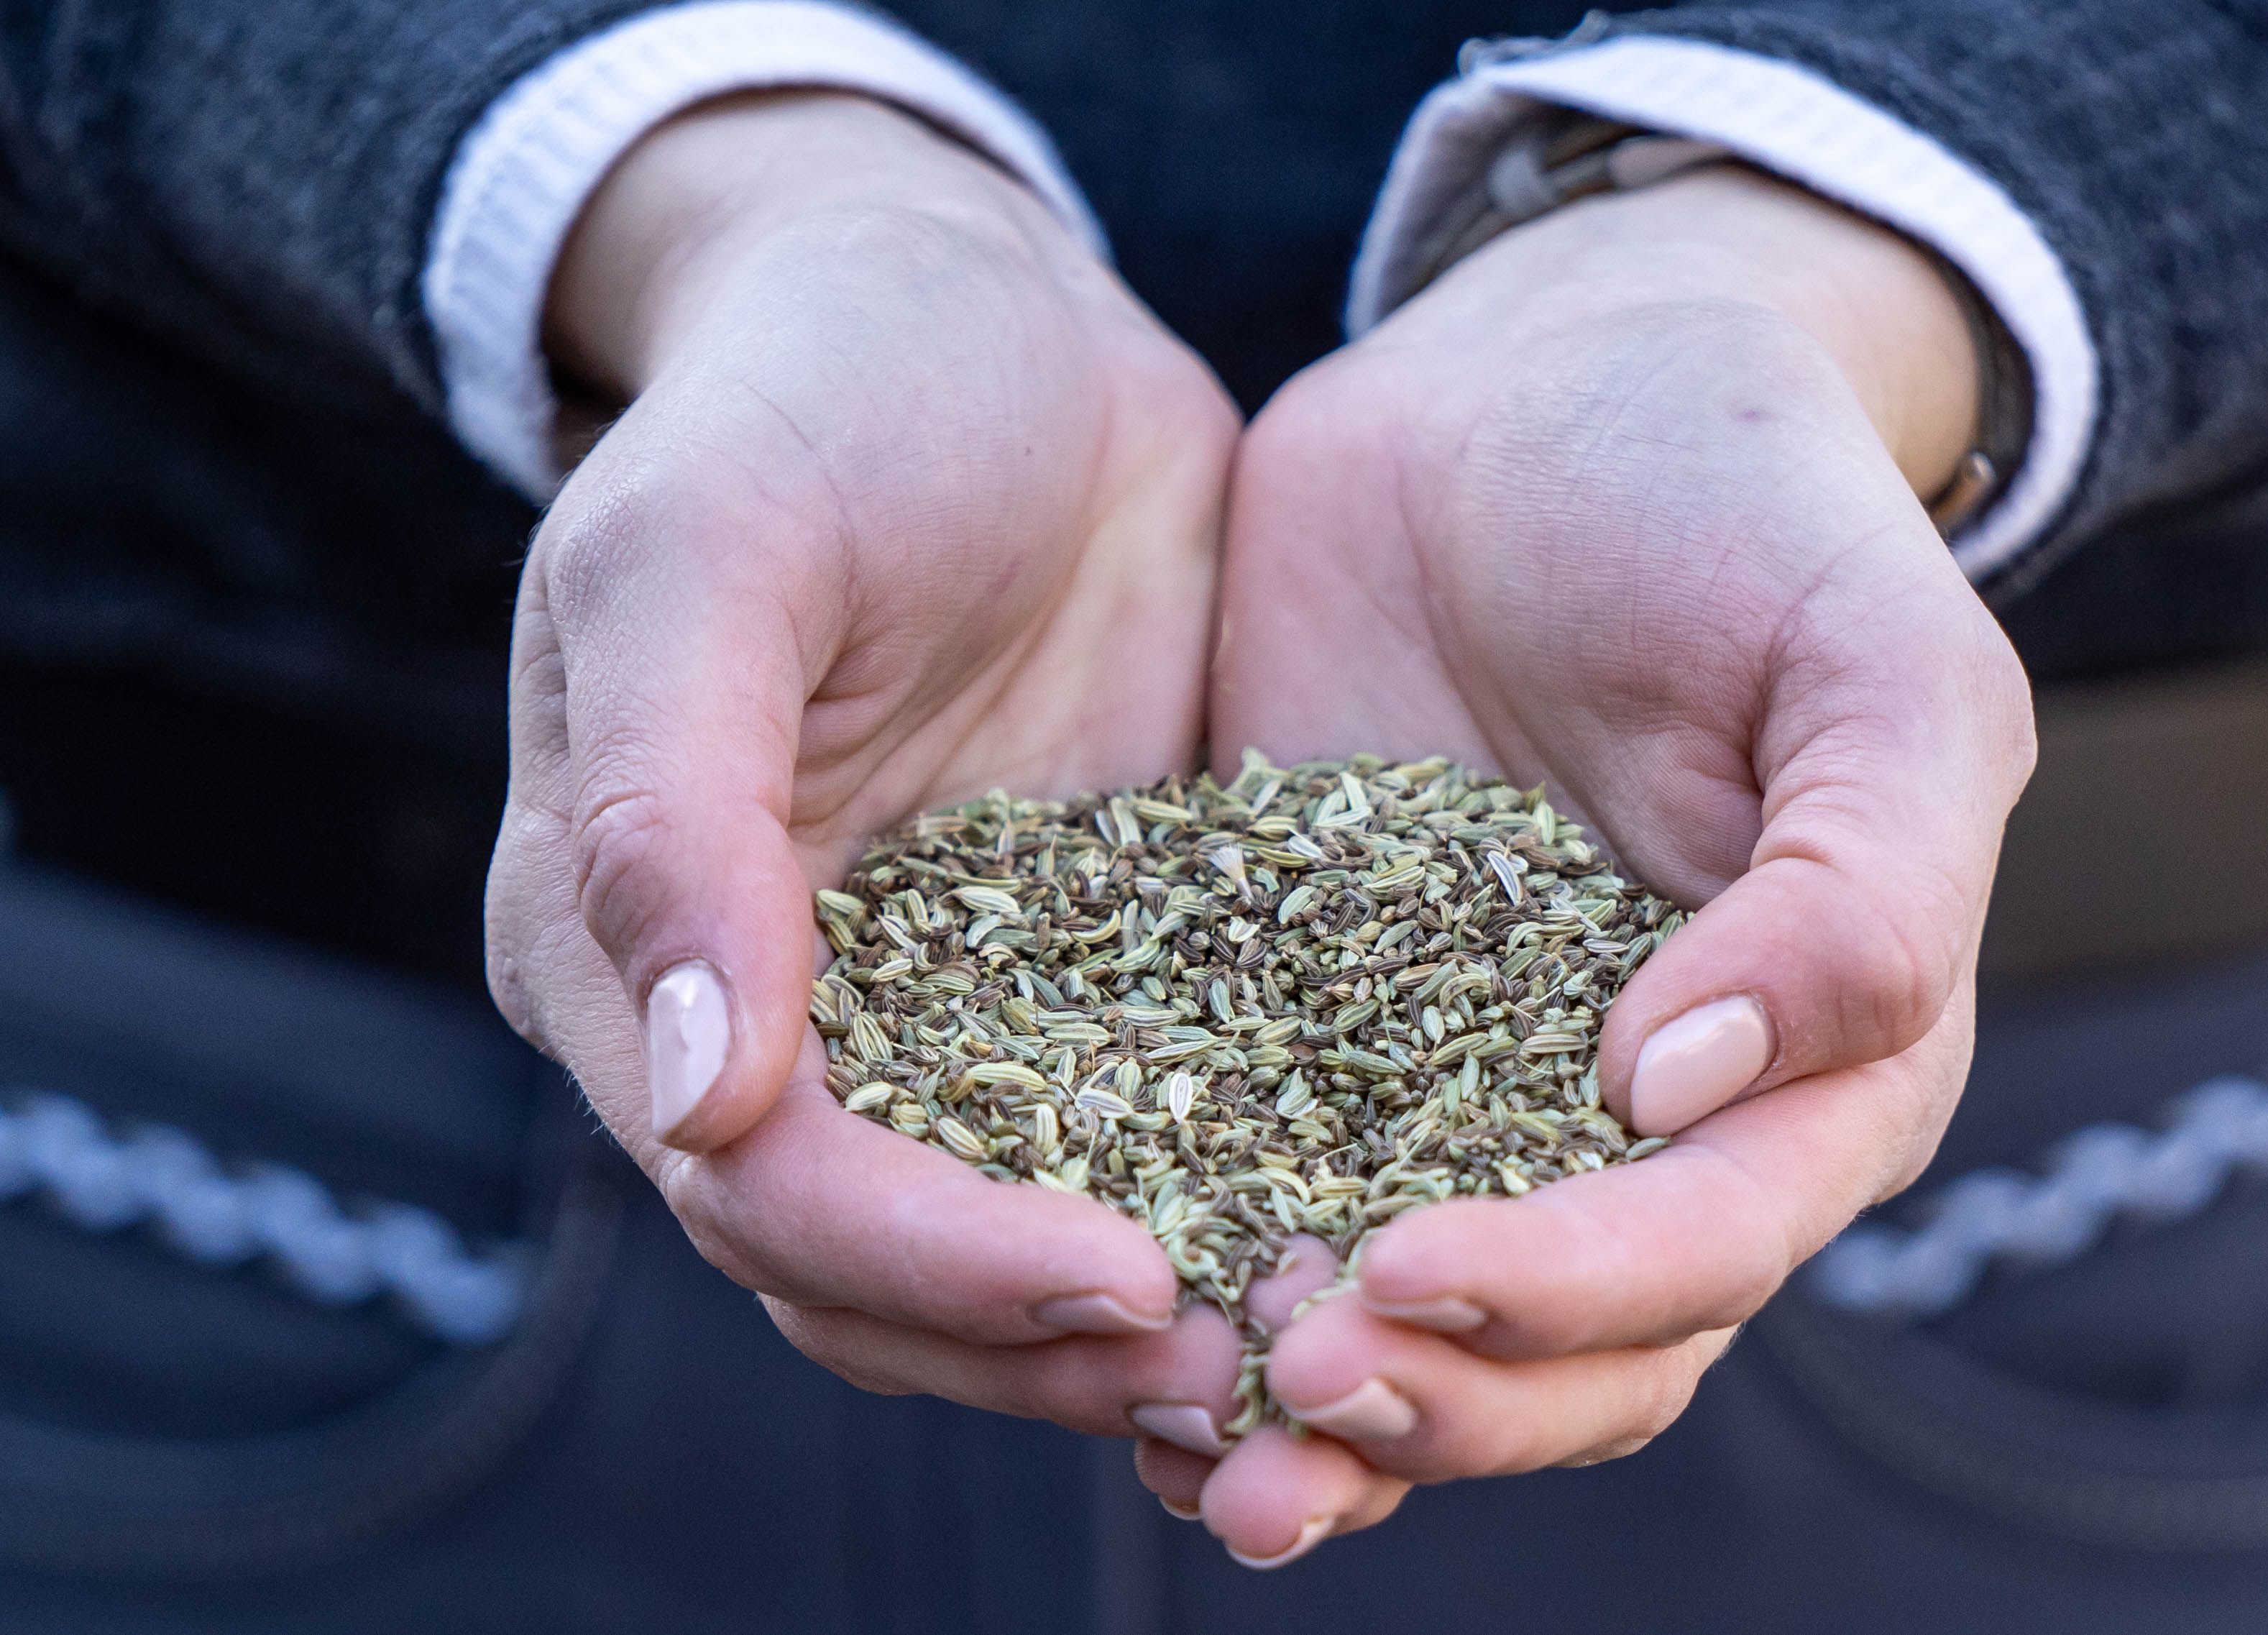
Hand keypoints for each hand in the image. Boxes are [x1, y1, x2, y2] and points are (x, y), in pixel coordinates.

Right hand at [484, 92, 1255, 1428]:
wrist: (978, 316)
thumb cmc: (816, 395)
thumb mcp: (709, 551)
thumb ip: (673, 812)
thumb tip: (687, 1089)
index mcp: (629, 947)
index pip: (765, 1184)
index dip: (927, 1259)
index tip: (1115, 1276)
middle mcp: (771, 1017)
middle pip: (882, 1274)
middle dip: (1043, 1346)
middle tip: (1242, 1374)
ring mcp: (934, 1004)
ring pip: (1009, 1243)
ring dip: (1139, 1330)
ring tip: (1313, 1350)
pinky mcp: (1081, 972)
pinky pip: (1142, 1135)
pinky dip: (1227, 1209)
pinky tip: (1356, 1244)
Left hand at [1172, 165, 2036, 1562]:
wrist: (1543, 389)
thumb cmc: (1742, 503)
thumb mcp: (1875, 664)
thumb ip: (1860, 891)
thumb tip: (1680, 1090)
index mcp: (1814, 1059)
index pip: (1708, 1244)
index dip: (1574, 1293)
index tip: (1411, 1268)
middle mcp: (1641, 1118)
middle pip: (1562, 1348)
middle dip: (1433, 1400)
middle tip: (1289, 1391)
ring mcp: (1462, 1080)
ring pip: (1415, 1321)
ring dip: (1315, 1416)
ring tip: (1187, 1454)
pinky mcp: (1312, 1024)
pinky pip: (1265, 1193)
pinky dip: (1206, 1289)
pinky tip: (1109, 1342)